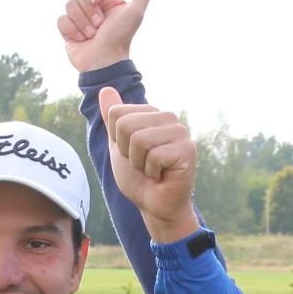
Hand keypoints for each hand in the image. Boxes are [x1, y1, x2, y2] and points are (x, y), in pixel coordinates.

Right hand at [58, 0, 162, 72]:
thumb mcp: (135, 13)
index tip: (97, 1)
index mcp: (108, 0)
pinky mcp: (68, 29)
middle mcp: (93, 7)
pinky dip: (72, 30)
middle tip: (100, 24)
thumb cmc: (120, 37)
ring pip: (70, 5)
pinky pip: (61, 20)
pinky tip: (82, 39)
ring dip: (82, 22)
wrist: (105, 61)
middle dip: (89, 10)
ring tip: (92, 35)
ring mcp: (79, 18)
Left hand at [98, 86, 200, 244]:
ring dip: (140, 163)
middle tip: (142, 164)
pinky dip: (152, 172)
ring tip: (153, 169)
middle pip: (125, 125)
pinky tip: (163, 176)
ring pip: (139, 140)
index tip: (131, 153)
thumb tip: (105, 89)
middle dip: (127, 152)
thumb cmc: (138, 177)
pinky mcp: (187, 150)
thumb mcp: (118, 145)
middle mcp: (168, 118)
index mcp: (152, 113)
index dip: (117, 140)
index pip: (116, 114)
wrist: (153, 205)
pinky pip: (154, 156)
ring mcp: (180, 132)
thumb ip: (112, 118)